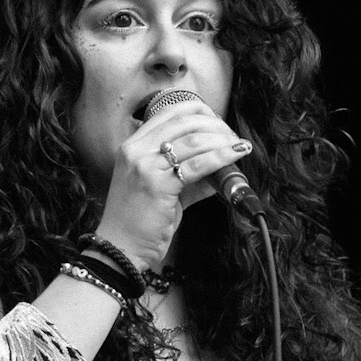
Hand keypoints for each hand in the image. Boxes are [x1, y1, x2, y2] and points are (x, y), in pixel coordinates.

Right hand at [95, 102, 252, 268]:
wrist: (120, 248)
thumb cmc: (140, 223)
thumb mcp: (161, 190)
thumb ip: (187, 176)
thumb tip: (219, 168)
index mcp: (133, 146)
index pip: (170, 112)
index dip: (200, 112)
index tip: (219, 122)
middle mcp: (136, 150)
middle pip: (185, 122)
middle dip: (216, 126)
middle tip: (233, 138)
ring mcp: (145, 166)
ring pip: (194, 141)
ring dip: (223, 141)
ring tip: (240, 147)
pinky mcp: (158, 184)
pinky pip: (198, 164)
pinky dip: (222, 157)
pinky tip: (237, 155)